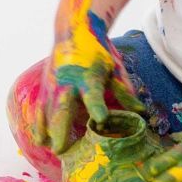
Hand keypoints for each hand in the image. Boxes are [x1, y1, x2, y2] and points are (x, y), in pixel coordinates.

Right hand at [43, 7, 143, 154]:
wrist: (73, 30)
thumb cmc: (97, 52)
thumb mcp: (114, 68)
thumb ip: (124, 92)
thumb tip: (142, 112)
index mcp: (89, 75)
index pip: (92, 94)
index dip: (96, 106)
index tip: (101, 119)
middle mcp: (68, 81)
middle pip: (62, 108)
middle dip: (60, 129)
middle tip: (62, 150)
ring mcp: (54, 84)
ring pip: (48, 111)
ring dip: (47, 131)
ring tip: (50, 149)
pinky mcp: (46, 85)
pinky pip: (40, 108)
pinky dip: (39, 123)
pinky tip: (39, 139)